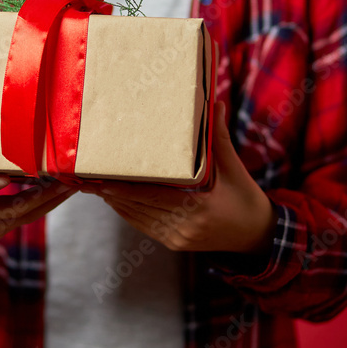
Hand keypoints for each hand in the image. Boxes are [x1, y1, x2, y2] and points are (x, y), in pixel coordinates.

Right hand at [0, 136, 76, 240]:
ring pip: (25, 216)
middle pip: (10, 209)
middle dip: (39, 197)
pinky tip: (64, 191)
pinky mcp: (2, 228)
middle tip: (63, 181)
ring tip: (73, 184)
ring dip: (51, 202)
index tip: (5, 176)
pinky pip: (28, 217)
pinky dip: (47, 205)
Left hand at [81, 101, 276, 253]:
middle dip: (112, 193)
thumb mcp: (235, 169)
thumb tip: (216, 103)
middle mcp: (184, 228)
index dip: (124, 189)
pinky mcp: (175, 243)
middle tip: (87, 179)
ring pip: (138, 219)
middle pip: (139, 208)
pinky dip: (129, 213)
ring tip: (95, 187)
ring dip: (116, 203)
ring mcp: (178, 239)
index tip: (102, 179)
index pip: (152, 196)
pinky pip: (145, 227)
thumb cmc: (247, 200)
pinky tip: (115, 201)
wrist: (258, 236)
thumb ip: (220, 139)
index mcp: (199, 209)